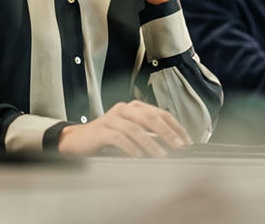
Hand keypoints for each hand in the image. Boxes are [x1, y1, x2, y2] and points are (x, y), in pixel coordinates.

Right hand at [58, 100, 191, 157]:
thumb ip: (148, 135)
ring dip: (151, 143)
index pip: (160, 113)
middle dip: (167, 133)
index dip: (175, 126)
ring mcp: (112, 118)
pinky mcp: (101, 130)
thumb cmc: (106, 138)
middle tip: (178, 147)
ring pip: (136, 128)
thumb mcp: (130, 133)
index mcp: (134, 107)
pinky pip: (119, 138)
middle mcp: (124, 109)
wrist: (78, 140)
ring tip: (161, 156)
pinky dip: (131, 148)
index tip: (186, 141)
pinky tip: (139, 157)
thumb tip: (172, 146)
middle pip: (149, 117)